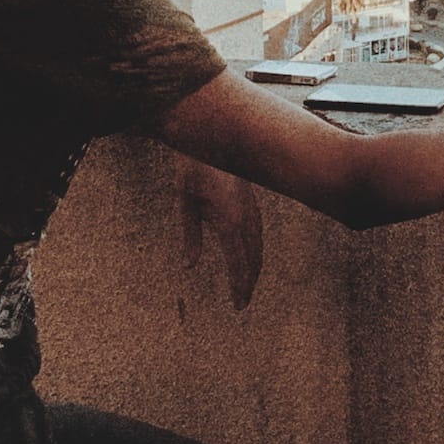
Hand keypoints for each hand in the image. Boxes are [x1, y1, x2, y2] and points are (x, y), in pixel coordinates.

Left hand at [177, 157, 265, 309]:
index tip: (238, 304)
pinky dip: (256, 250)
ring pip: (258, 246)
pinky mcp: (251, 203)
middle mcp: (245, 218)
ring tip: (248, 284)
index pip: (238, 262)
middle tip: (242, 302)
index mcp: (229, 221)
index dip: (239, 285)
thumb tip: (190, 265)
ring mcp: (252, 209)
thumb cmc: (194, 170)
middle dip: (249, 282)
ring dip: (254, 267)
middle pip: (253, 258)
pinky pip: (258, 233)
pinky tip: (251, 255)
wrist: (212, 139)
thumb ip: (190, 236)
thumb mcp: (185, 204)